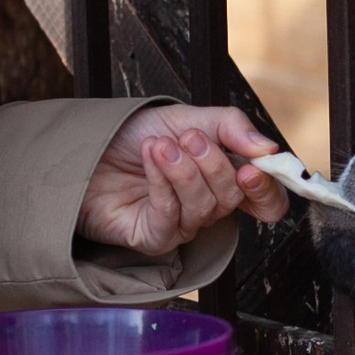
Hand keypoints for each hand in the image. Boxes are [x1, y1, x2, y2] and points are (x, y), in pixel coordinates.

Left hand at [79, 105, 289, 257]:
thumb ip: (232, 128)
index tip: (253, 168)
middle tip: (188, 137)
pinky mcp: (153, 238)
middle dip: (213, 163)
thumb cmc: (134, 135)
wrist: (87, 145)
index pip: (265, 200)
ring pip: (202, 208)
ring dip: (182, 170)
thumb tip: (268, 148)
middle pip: (232, 199)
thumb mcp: (188, 117)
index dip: (266, 189)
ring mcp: (181, 225)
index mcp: (223, 179)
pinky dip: (161, 183)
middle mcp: (207, 206)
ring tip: (159, 145)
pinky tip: (150, 158)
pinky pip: (170, 217)